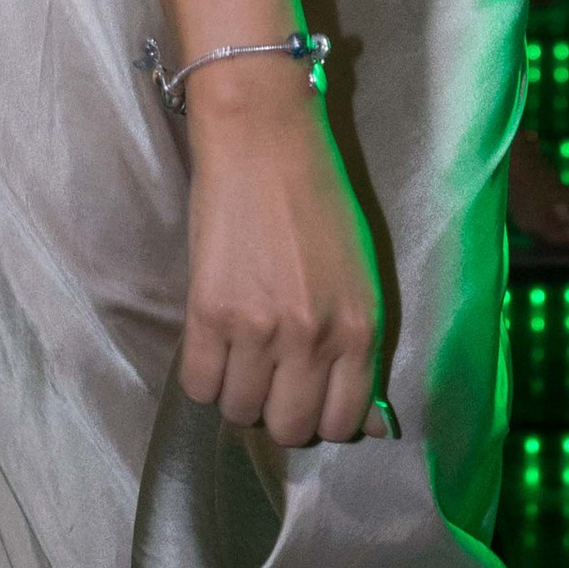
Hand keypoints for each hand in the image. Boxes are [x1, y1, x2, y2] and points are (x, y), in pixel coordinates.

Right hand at [179, 65, 382, 447]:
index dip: (319, 417)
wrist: (264, 139)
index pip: (343, 422)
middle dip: (276, 411)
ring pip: (239, 412)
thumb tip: (371, 426)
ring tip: (237, 352)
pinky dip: (202, 375)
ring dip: (236, 392)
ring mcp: (260, 330)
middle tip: (268, 374)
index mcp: (360, 329)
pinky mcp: (209, 313)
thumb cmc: (318, 196)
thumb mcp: (360, 275)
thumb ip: (360, 349)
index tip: (305, 394)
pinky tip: (211, 344)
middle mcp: (314, 339)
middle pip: (288, 429)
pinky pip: (198, 385)